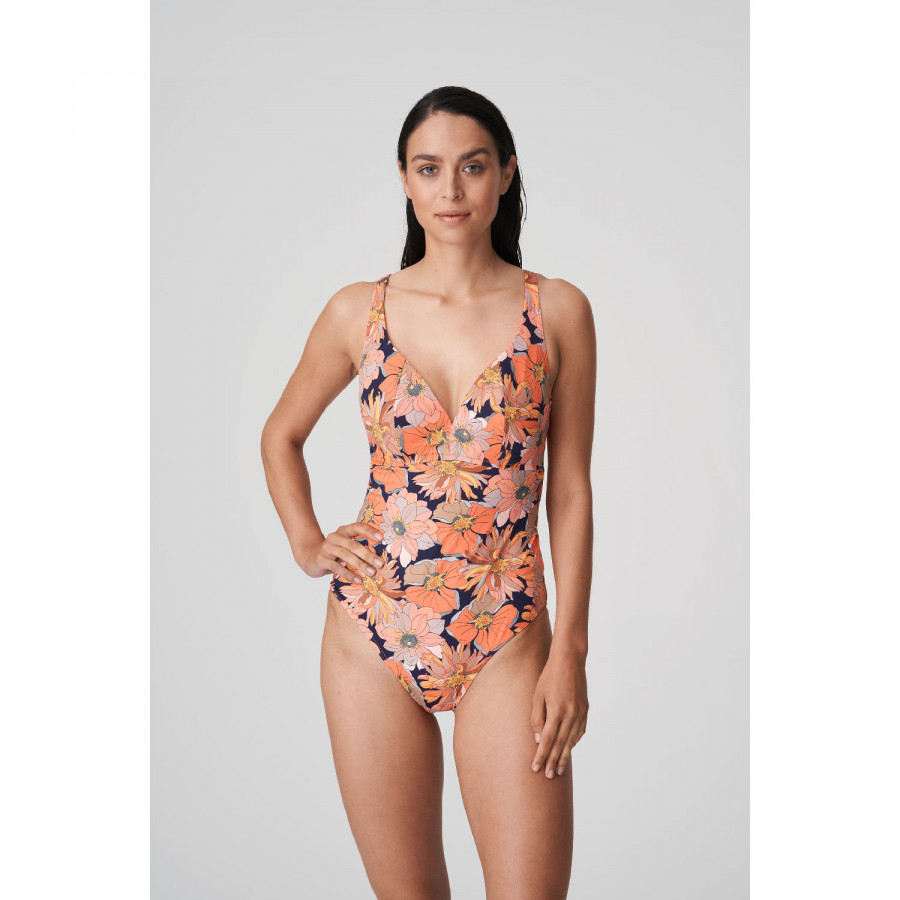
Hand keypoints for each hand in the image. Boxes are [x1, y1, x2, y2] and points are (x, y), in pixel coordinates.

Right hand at [295, 521, 383, 580]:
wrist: (310, 558)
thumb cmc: (334, 553)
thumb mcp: (345, 546)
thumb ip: (358, 547)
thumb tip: (379, 557)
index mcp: (343, 531)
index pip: (357, 527)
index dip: (369, 531)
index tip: (381, 538)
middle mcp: (334, 537)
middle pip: (353, 544)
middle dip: (368, 554)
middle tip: (380, 563)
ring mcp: (327, 548)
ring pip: (346, 555)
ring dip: (360, 565)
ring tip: (372, 573)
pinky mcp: (321, 560)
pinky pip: (337, 567)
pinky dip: (349, 574)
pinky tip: (358, 580)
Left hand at [530, 653, 588, 778]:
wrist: (570, 660)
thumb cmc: (549, 676)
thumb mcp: (537, 695)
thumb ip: (537, 718)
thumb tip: (537, 738)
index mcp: (557, 711)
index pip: (547, 740)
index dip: (541, 755)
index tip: (536, 768)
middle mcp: (571, 715)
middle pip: (560, 744)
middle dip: (553, 761)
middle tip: (548, 776)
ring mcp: (580, 713)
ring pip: (572, 741)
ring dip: (564, 756)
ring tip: (559, 770)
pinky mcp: (585, 710)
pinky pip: (580, 732)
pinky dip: (573, 743)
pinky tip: (569, 750)